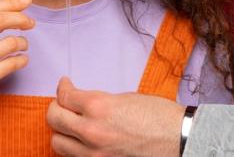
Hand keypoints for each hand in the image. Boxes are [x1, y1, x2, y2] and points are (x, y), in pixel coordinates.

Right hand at [0, 0, 34, 126]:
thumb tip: (9, 7)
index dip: (9, 3)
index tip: (26, 2)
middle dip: (19, 18)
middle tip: (30, 22)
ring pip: (8, 42)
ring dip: (22, 41)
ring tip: (23, 45)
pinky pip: (11, 63)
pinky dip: (22, 59)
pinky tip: (21, 60)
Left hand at [47, 77, 184, 156]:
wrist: (179, 140)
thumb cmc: (158, 116)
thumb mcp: (123, 98)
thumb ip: (97, 101)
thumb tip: (80, 102)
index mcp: (98, 106)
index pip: (64, 96)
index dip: (62, 87)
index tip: (65, 84)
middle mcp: (91, 131)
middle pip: (54, 118)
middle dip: (56, 106)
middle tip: (63, 102)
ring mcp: (94, 153)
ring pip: (57, 142)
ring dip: (62, 131)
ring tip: (71, 123)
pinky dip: (74, 148)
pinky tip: (82, 140)